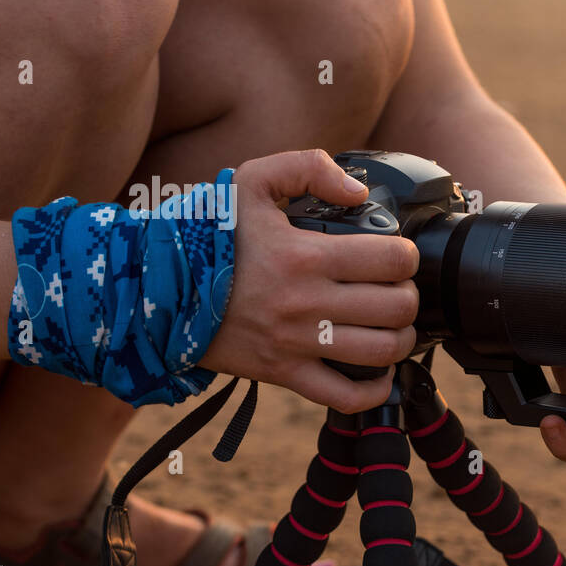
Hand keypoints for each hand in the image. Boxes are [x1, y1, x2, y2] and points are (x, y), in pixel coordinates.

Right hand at [200, 149, 419, 412]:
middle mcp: (306, 303)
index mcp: (305, 256)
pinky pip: (346, 397)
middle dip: (409, 296)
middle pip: (398, 309)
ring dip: (401, 338)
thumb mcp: (252, 181)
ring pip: (383, 352)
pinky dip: (376, 389)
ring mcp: (297, 343)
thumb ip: (308, 168)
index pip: (392, 260)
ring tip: (393, 325)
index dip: (407, 255)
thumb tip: (359, 193)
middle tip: (397, 289)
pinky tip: (380, 370)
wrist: (157, 288)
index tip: (397, 255)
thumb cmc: (210, 235)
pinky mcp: (284, 374)